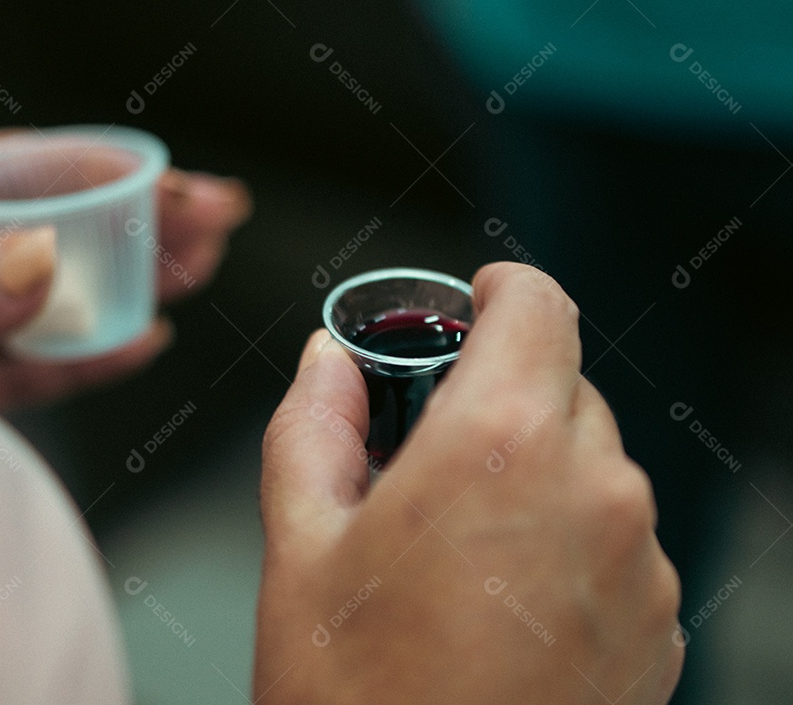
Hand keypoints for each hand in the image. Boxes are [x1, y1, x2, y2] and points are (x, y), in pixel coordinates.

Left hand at [0, 130, 250, 408]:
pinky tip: (145, 339)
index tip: (167, 185)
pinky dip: (95, 358)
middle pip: (57, 227)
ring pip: (61, 295)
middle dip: (140, 222)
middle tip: (212, 219)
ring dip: (135, 283)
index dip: (102, 174)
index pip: (18, 173)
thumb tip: (38, 263)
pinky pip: (42, 365)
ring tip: (198, 268)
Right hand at [256, 262, 682, 704]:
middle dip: (498, 397)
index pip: (537, 304)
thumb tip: (326, 363)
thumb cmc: (354, 697)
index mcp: (497, 446)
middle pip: (560, 384)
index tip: (477, 301)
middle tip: (431, 453)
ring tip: (459, 548)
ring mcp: (638, 562)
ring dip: (533, 473)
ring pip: (591, 463)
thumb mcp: (299, 544)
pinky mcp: (656, 624)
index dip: (500, 290)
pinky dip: (567, 537)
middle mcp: (592, 490)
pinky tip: (503, 601)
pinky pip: (618, 536)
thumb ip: (314, 424)